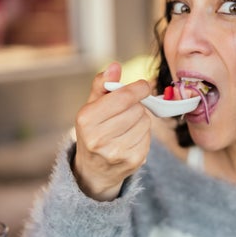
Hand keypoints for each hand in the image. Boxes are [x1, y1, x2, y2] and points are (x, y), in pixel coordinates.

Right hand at [73, 63, 151, 200]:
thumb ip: (102, 85)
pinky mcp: (132, 161)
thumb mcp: (91, 107)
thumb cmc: (94, 131)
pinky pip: (148, 137)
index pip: (123, 97)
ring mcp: (116, 152)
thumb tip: (115, 66)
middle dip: (136, 106)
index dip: (138, 88)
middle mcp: (99, 138)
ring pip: (145, 122)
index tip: (143, 86)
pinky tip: (130, 138)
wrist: (93, 170)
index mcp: (86, 119)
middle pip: (136, 109)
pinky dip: (143, 134)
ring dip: (140, 120)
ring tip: (127, 126)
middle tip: (126, 112)